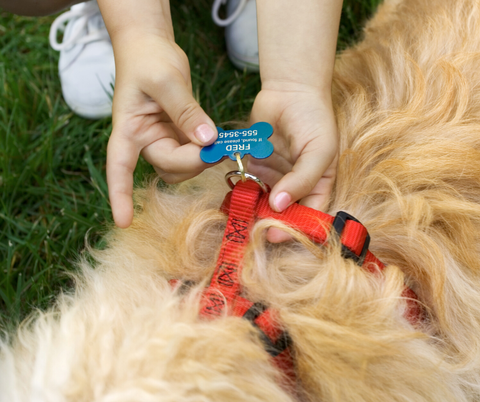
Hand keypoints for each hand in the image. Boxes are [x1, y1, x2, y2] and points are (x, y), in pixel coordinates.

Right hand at [106, 33, 216, 227]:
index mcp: (129, 131)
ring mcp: (162, 139)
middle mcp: (144, 141)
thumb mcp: (167, 81)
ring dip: (202, 157)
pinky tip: (218, 138)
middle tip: (216, 143)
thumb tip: (208, 141)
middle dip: (193, 160)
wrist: (150, 45)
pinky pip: (193, 153)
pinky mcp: (178, 135)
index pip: (119, 168)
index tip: (123, 221)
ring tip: (215, 136)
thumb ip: (187, 113)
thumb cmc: (148, 59)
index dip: (120, 196)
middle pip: (168, 167)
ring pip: (183, 167)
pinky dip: (207, 150)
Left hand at [248, 83, 337, 241]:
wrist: (290, 90)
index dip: (294, 229)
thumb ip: (302, 179)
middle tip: (252, 230)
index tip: (275, 235)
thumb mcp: (319, 150)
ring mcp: (276, 176)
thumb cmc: (313, 119)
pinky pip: (248, 184)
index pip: (309, 216)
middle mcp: (297, 185)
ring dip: (252, 209)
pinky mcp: (256, 165)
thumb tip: (279, 205)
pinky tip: (232, 197)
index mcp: (319, 185)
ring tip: (239, 216)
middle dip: (269, 222)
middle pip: (284, 213)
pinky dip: (241, 191)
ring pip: (264, 202)